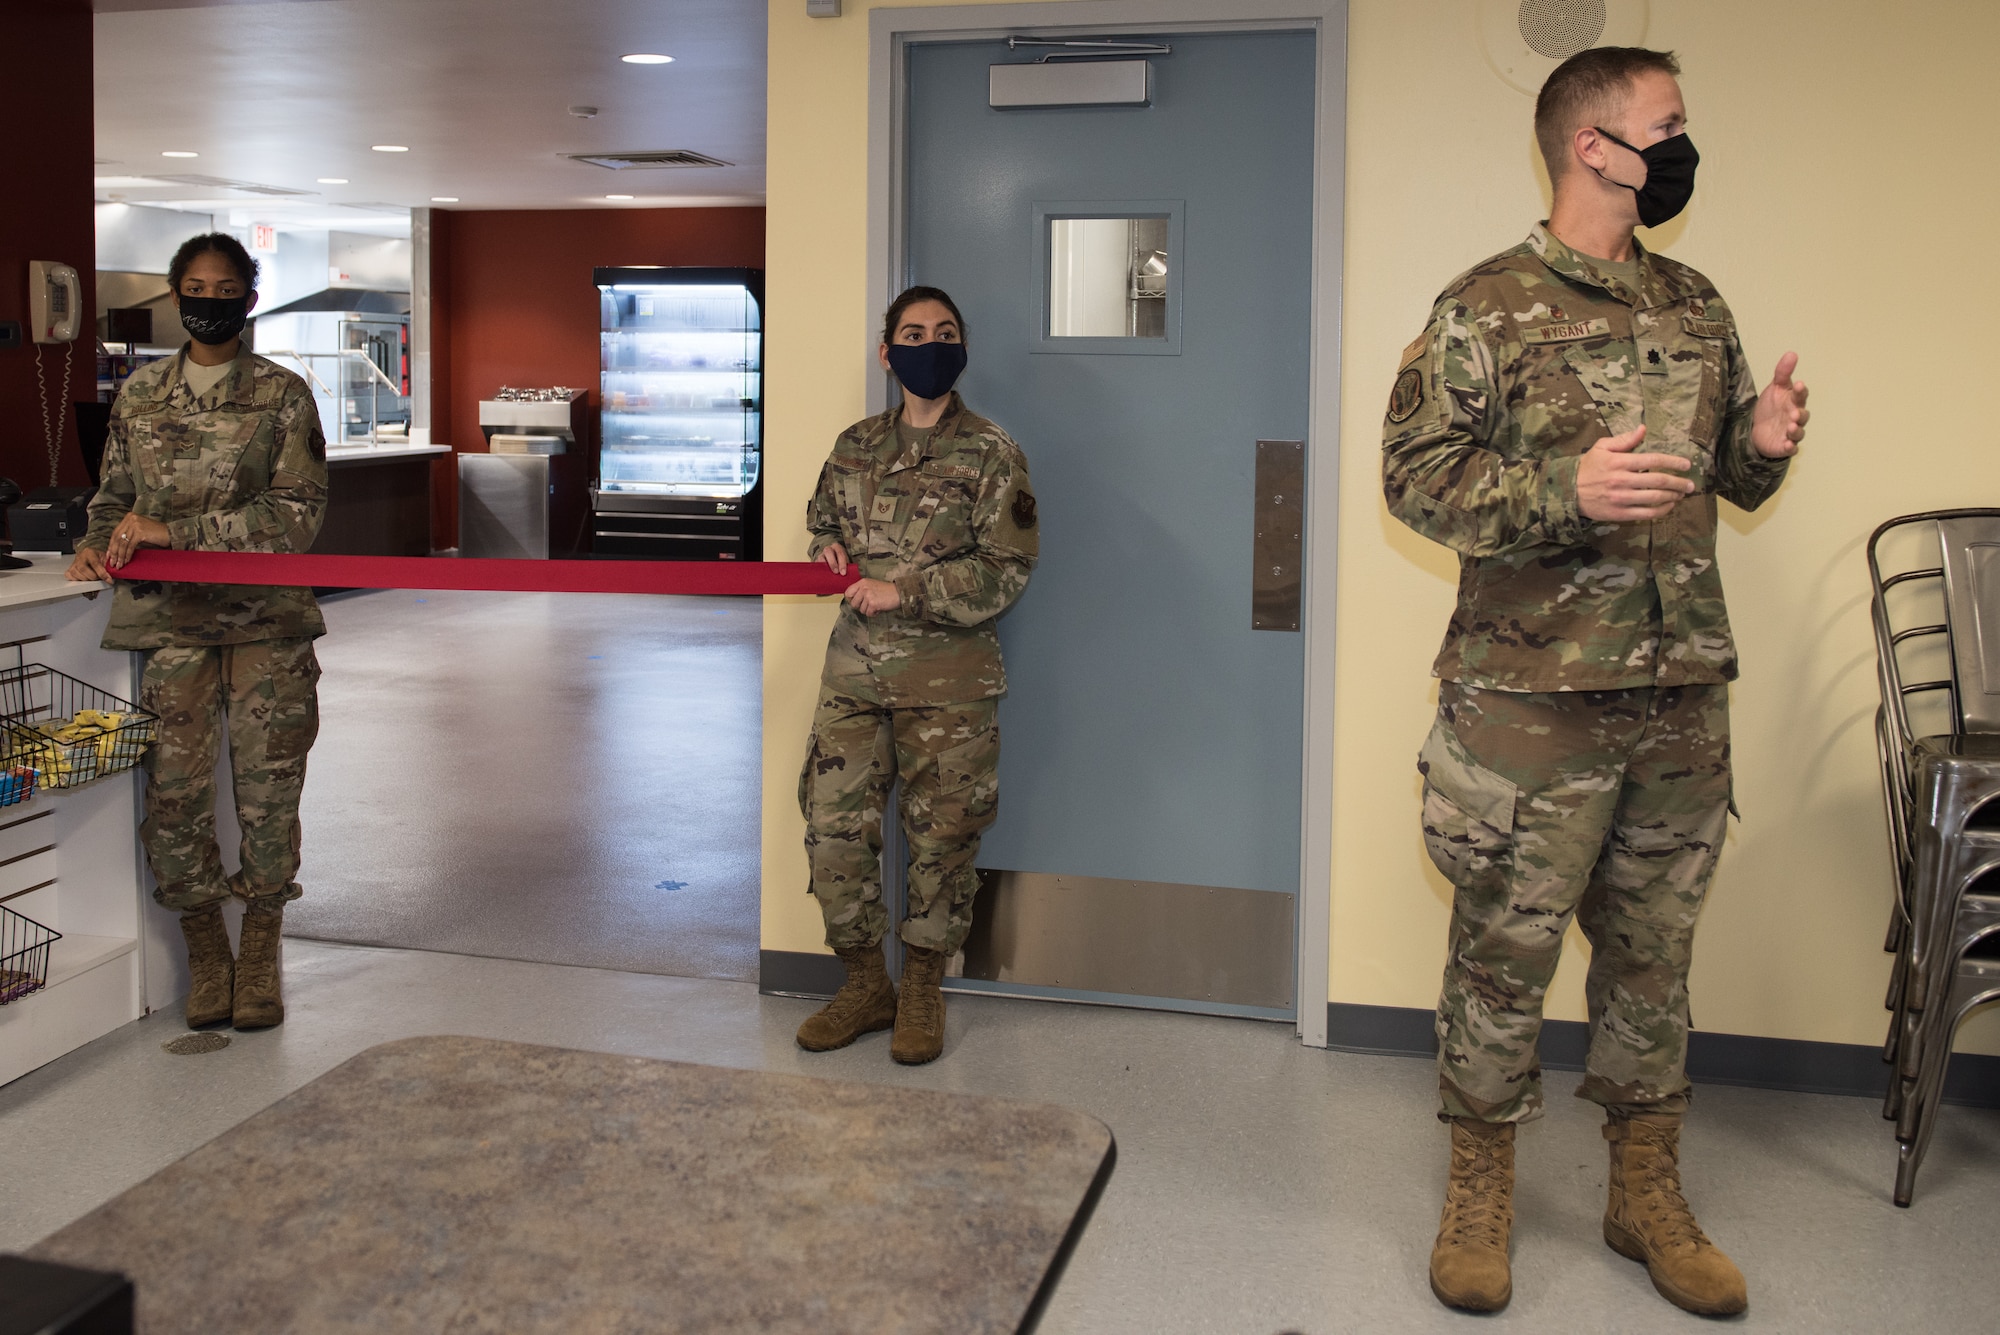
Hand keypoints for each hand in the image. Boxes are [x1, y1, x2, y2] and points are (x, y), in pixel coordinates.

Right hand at [66, 547, 107, 580]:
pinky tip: (84, 578)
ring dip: (87, 579)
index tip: (109, 580)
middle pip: (84, 570)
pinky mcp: (69, 570)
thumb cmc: (97, 558)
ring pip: (77, 574)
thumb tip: (113, 574)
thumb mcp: (105, 558)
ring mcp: (73, 564)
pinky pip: (71, 577)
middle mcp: (79, 557)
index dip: (102, 573)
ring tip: (93, 577)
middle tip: (99, 578)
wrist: (89, 556)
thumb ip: (109, 565)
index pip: (95, 563)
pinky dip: (78, 580)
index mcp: (89, 552)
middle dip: (94, 577)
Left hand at [103, 513, 170, 568]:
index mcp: (129, 517)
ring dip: (120, 555)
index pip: (116, 533)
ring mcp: (135, 524)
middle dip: (114, 552)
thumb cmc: (156, 534)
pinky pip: (130, 545)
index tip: (109, 555)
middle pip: (117, 537)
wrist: (171, 534)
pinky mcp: (140, 531)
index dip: (111, 545)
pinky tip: (127, 560)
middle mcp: (131, 518)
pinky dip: (127, 554)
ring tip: (119, 564)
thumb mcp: (139, 532)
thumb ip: (128, 536)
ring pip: (123, 542)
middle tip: (112, 562)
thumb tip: (116, 548)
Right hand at [818, 542, 849, 575]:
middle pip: (828, 552)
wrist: (832, 562)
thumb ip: (846, 566)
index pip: (840, 553)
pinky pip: (816, 564)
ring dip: (825, 566)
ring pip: (821, 557)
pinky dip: (819, 569)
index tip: (843, 573)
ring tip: (829, 574)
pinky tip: (823, 575)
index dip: (842, 563)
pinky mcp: (816, 561)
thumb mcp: (844, 562)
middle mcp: (828, 549)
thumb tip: (849, 576)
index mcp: (837, 547)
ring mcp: (821, 554)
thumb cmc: (840, 563)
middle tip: (836, 572)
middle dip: (833, 563)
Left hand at [843, 577, 900, 615]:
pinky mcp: (873, 604)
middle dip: (861, 607)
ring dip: (868, 610)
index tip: (857, 601)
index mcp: (862, 582)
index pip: (848, 593)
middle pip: (853, 603)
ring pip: (861, 610)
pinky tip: (879, 608)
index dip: (851, 599)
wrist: (899, 592)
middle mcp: (864, 588)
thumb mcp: (871, 584)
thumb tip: (852, 599)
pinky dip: (874, 613)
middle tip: (869, 605)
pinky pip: (868, 614)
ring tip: (876, 605)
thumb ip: (861, 589)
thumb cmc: (886, 590)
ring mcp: (868, 596)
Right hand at [1575, 425, 1694, 522]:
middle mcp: (1622, 480)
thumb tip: (1643, 429)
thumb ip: (1624, 439)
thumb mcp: (1601, 447)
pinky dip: (1661, 510)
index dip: (1673, 462)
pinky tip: (1669, 506)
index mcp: (1619, 462)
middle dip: (1678, 482)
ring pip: (1655, 498)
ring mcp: (1621, 498)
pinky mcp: (1619, 513)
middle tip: (1690, 484)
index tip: (1686, 465)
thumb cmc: (1588, 467)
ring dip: (1673, 496)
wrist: (1567, 492)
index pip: (1653, 460)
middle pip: (1658, 481)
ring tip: (1681, 494)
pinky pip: (1646, 513)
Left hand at [1750, 352, 1809, 458]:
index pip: (1801, 395)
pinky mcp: (1783, 446)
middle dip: (1800, 414)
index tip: (1799, 384)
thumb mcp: (1775, 388)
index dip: (1801, 391)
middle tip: (1794, 412)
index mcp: (1794, 402)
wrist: (1756, 429)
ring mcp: (1790, 433)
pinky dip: (1791, 447)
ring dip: (1796, 430)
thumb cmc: (1770, 407)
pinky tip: (1788, 444)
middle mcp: (1795, 417)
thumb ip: (1782, 373)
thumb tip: (1791, 353)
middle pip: (1803, 415)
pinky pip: (1791, 448)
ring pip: (1798, 432)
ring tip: (1790, 426)